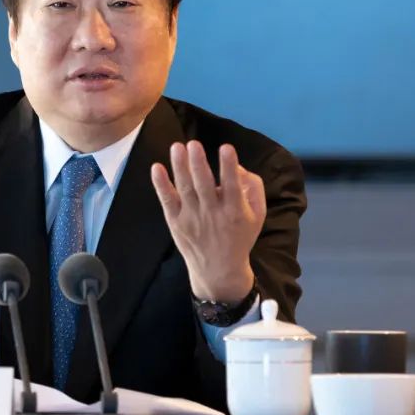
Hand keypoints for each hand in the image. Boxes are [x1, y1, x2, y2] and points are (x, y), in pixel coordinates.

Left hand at [150, 140, 265, 303]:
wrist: (219, 270)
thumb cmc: (240, 236)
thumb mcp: (257, 215)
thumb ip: (253, 188)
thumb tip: (237, 166)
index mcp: (235, 211)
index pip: (232, 186)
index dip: (229, 167)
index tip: (226, 148)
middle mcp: (212, 214)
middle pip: (204, 186)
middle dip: (199, 163)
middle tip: (194, 144)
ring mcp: (192, 218)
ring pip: (185, 189)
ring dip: (180, 167)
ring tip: (177, 147)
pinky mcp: (176, 222)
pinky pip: (167, 201)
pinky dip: (161, 185)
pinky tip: (157, 168)